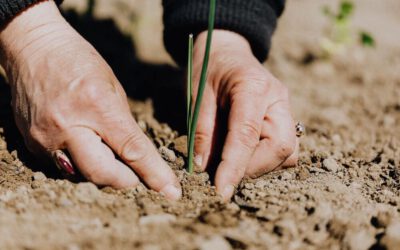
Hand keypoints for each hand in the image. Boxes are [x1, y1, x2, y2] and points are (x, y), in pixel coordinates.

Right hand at [0, 1, 180, 199]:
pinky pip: (63, 168)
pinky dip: (80, 164)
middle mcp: (68, 126)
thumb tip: (135, 157)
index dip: (154, 174)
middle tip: (137, 176)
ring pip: (82, 176)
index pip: (132, 150)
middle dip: (126, 181)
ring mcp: (46, 138)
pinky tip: (84, 146)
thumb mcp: (113, 87)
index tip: (171, 192)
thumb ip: (124, 125)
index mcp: (97, 105)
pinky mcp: (31, 144)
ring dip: (103, 173)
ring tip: (108, 155)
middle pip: (103, 174)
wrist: (34, 49)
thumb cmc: (79, 62)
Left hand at [192, 30, 297, 200]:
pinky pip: (285, 149)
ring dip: (260, 166)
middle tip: (224, 174)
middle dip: (252, 168)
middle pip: (280, 147)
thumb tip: (204, 167)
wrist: (227, 51)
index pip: (247, 134)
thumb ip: (202, 129)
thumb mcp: (197, 94)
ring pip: (287, 152)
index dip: (234, 166)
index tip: (221, 190)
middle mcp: (277, 98)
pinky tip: (245, 154)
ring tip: (232, 162)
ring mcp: (286, 108)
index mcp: (253, 87)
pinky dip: (266, 159)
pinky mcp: (285, 118)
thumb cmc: (209, 68)